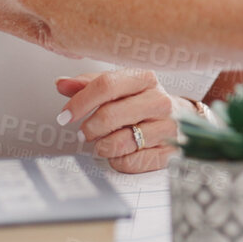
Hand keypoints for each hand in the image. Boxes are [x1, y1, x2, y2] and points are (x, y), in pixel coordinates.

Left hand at [55, 69, 180, 173]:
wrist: (180, 118)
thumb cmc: (142, 101)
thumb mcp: (118, 87)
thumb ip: (88, 85)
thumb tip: (61, 83)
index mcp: (144, 79)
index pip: (106, 85)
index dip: (80, 102)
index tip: (65, 116)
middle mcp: (159, 101)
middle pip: (109, 115)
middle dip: (89, 129)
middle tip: (85, 133)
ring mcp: (167, 128)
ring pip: (119, 143)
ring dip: (102, 147)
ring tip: (103, 142)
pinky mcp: (168, 153)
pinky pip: (130, 163)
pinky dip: (118, 161)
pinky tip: (121, 152)